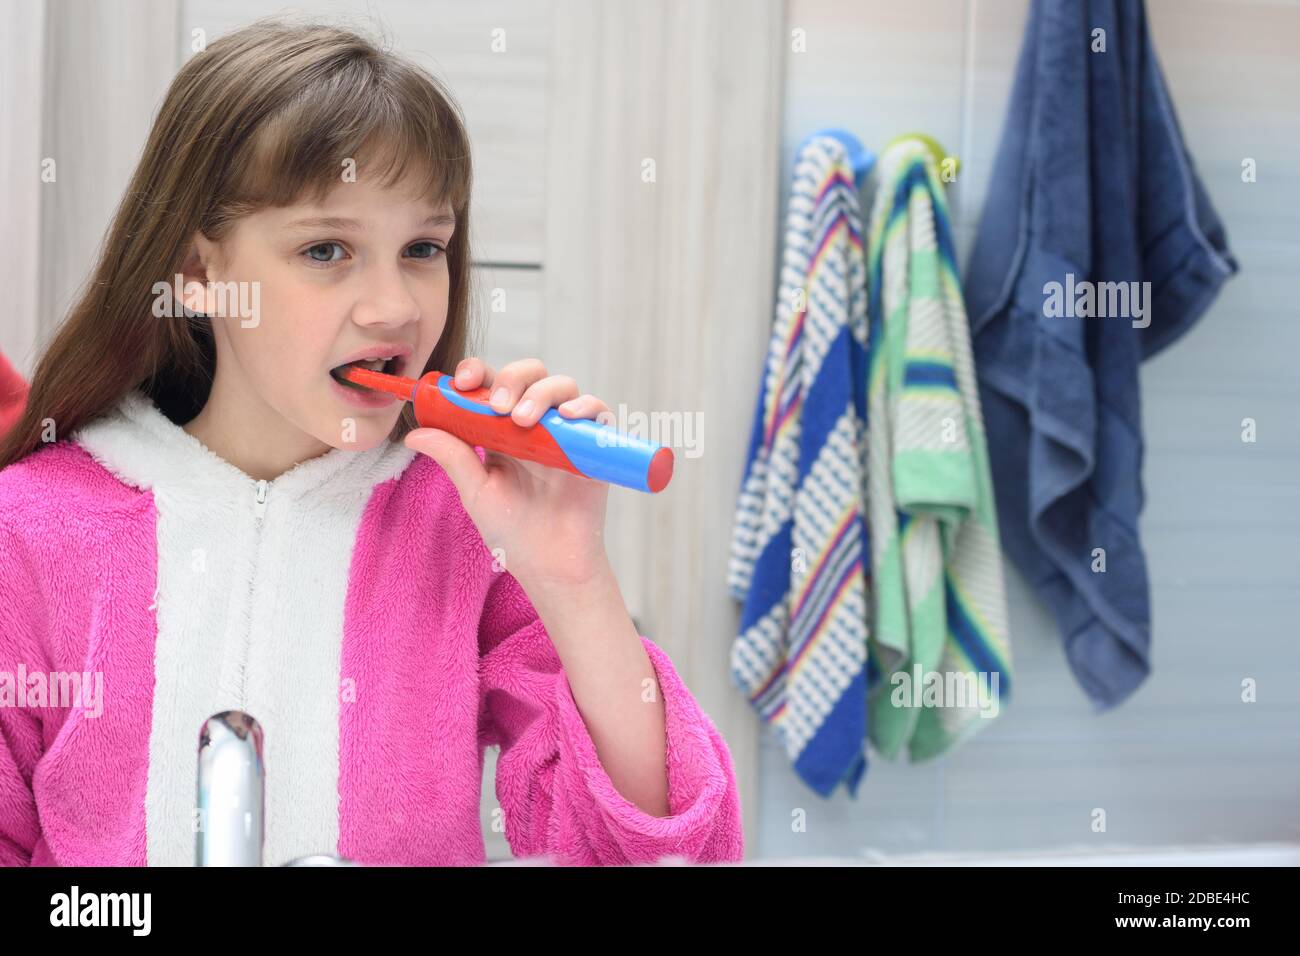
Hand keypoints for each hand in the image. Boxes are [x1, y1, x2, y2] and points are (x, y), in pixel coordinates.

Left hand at [403, 357, 612, 588]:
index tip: (464, 381)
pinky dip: (585, 406)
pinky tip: (568, 417)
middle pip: (529, 374)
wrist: (550, 564)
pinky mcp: (594, 447)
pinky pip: (597, 412)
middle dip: (512, 378)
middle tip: (499, 406)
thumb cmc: (512, 530)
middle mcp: (535, 424)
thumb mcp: (476, 492)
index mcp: (500, 430)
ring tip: (524, 420)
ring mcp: (566, 433)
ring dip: (541, 393)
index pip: (491, 384)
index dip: (478, 371)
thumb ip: (453, 458)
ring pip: (561, 386)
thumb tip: (414, 433)